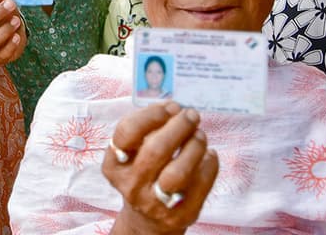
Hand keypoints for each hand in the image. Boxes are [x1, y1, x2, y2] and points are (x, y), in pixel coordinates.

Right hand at [102, 102, 217, 234]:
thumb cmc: (144, 174)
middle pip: (156, 150)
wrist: (148, 219)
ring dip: (194, 146)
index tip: (170, 107)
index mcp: (115, 165)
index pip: (127, 133)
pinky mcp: (181, 213)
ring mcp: (156, 203)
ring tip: (199, 135)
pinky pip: (200, 184)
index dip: (151, 115)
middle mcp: (132, 185)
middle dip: (178, 126)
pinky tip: (208, 155)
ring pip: (178, 172)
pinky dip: (210, 164)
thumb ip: (148, 129)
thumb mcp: (133, 153)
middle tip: (191, 115)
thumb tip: (174, 108)